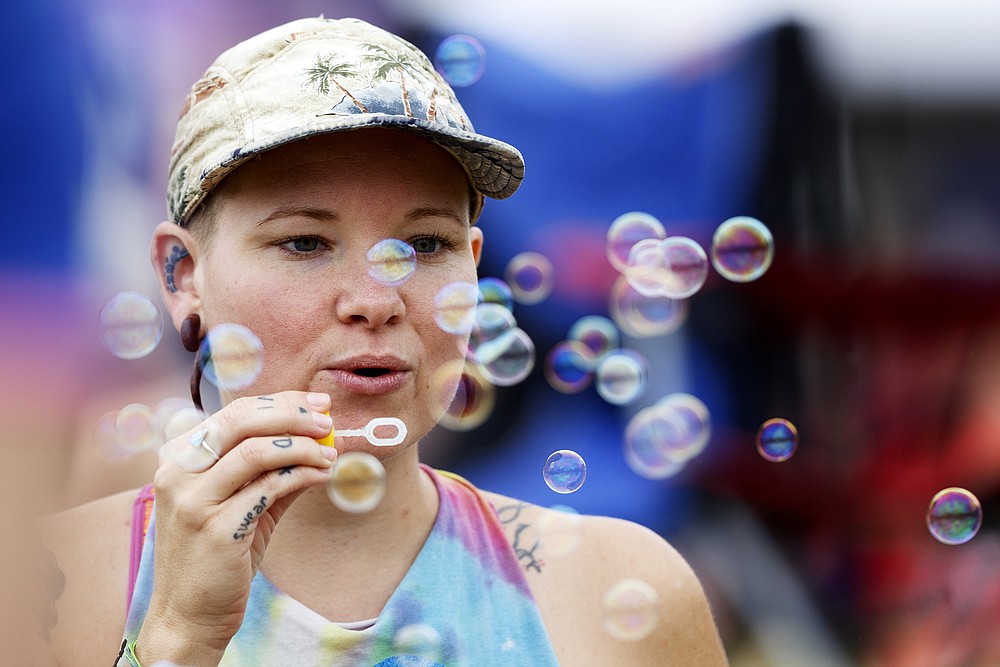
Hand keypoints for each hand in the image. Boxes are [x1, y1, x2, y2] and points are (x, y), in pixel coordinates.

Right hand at [136, 391, 335, 664]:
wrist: (188, 616)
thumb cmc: (218, 558)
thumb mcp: (245, 505)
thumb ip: (274, 472)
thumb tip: (320, 442)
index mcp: (180, 460)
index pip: (234, 413)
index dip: (280, 403)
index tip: (316, 405)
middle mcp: (179, 474)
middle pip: (241, 421)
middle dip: (292, 414)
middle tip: (327, 421)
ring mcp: (193, 501)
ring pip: (256, 450)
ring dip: (302, 446)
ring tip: (330, 452)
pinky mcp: (215, 528)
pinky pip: (269, 487)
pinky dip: (302, 474)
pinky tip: (322, 475)